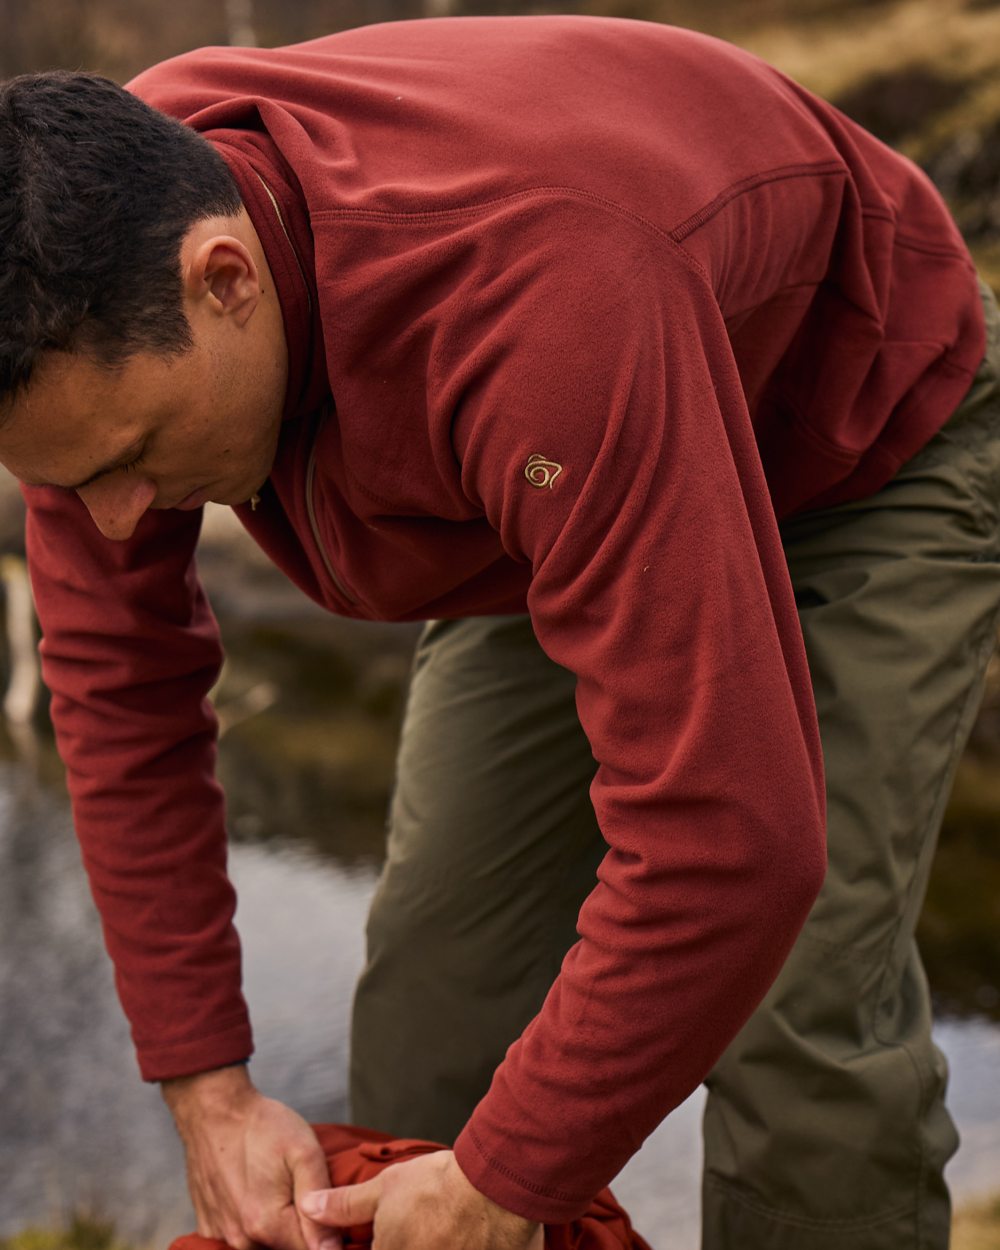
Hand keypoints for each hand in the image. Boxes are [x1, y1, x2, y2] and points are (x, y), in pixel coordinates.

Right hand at [162, 1065, 331, 1249]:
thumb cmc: (263, 1127)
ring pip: (263, 1247)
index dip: (326, 1235)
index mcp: (268, 1224)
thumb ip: (319, 1200)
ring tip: (276, 1188)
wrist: (215, 1111)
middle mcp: (241, 1240)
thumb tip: (332, 1248)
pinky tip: (256, 1194)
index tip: (328, 1213)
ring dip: (276, 1228)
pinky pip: (240, 1239)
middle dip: (300, 1231)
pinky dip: (252, 1225)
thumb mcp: (303, 1152)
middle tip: (297, 1190)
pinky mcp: (209, 1228)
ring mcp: (221, 1236)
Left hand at [300, 1149, 543, 1249]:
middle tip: (420, 1228)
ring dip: (431, 1244)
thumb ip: (344, 1206)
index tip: (387, 1234)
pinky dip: (455, 1247)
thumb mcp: (385, 1189)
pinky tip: (458, 1239)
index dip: (373, 1246)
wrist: (492, 1188)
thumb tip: (307, 1207)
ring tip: (438, 1234)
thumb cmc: (436, 1186)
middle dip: (407, 1242)